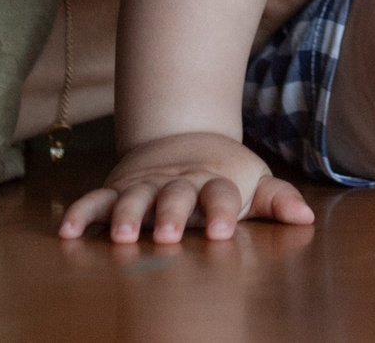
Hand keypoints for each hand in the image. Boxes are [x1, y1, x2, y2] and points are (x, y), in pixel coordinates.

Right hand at [58, 131, 313, 242]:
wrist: (183, 137)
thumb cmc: (224, 174)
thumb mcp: (253, 183)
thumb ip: (276, 200)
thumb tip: (306, 218)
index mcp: (214, 182)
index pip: (220, 195)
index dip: (221, 211)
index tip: (222, 231)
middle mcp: (178, 183)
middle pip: (175, 196)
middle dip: (171, 215)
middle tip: (168, 236)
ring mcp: (146, 185)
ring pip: (134, 198)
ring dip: (128, 216)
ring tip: (123, 237)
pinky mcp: (118, 188)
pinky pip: (96, 200)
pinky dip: (82, 213)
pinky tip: (68, 232)